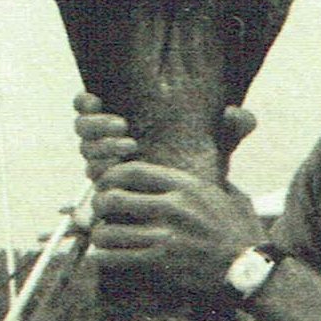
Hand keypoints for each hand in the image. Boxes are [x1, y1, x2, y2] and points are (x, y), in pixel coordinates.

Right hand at [74, 92, 257, 179]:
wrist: (201, 222)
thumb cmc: (204, 177)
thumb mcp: (218, 150)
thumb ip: (230, 130)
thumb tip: (238, 114)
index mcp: (126, 127)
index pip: (90, 108)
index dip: (86, 103)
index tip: (97, 99)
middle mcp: (110, 148)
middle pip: (83, 130)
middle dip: (97, 126)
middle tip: (124, 127)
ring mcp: (108, 173)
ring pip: (87, 155)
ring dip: (101, 148)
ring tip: (130, 145)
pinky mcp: (112, 196)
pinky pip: (92, 186)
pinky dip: (101, 177)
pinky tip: (119, 174)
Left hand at [90, 159, 260, 296]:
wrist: (251, 271)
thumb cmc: (242, 233)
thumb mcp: (231, 195)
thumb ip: (209, 179)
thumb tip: (202, 165)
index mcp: (187, 186)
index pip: (132, 171)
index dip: (110, 176)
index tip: (106, 184)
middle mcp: (174, 207)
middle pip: (114, 198)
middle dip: (99, 206)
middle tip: (99, 213)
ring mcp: (166, 237)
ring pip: (109, 231)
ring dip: (99, 235)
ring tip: (101, 238)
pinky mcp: (162, 264)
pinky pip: (117, 259)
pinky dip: (103, 258)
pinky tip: (102, 258)